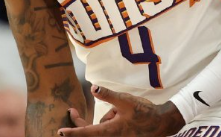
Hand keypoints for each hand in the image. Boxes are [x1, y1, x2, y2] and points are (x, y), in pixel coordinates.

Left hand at [58, 85, 184, 136]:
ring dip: (106, 118)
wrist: (160, 123)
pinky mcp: (119, 136)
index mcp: (109, 131)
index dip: (72, 132)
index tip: (60, 132)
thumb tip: (93, 88)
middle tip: (71, 110)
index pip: (86, 133)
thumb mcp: (125, 100)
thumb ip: (107, 95)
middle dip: (79, 122)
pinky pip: (108, 129)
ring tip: (120, 109)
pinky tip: (122, 114)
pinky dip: (110, 120)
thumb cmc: (143, 112)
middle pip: (89, 132)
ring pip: (101, 128)